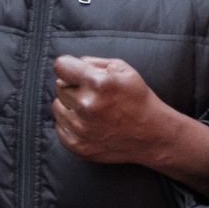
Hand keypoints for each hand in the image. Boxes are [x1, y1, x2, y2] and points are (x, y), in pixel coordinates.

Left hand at [52, 56, 208, 194]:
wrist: (151, 135)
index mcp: (99, 83)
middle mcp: (87, 106)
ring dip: (69, 104)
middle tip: (91, 92)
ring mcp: (81, 129)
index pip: (61, 66)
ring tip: (91, 108)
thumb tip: (72, 64)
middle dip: (72, 85)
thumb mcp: (123, 69)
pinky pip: (59, 127)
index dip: (68, 66)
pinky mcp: (78, 146)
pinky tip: (88, 122)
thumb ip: (94, 61)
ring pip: (57, 106)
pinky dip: (69, 123)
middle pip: (59, 85)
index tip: (73, 70)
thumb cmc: (138, 98)